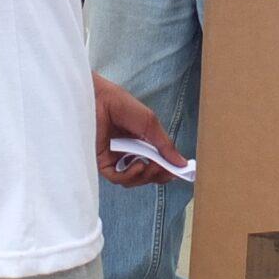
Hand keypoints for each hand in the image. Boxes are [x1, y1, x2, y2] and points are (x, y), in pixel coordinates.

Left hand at [95, 74, 184, 188]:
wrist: (96, 98)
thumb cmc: (121, 104)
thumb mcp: (149, 122)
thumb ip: (165, 145)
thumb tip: (182, 164)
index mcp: (141, 141)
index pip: (157, 162)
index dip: (168, 169)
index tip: (180, 172)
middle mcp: (129, 151)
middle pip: (147, 174)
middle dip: (158, 174)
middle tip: (164, 169)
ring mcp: (116, 158)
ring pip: (134, 179)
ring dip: (145, 176)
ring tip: (149, 165)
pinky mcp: (102, 162)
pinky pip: (117, 178)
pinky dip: (130, 176)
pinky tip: (137, 165)